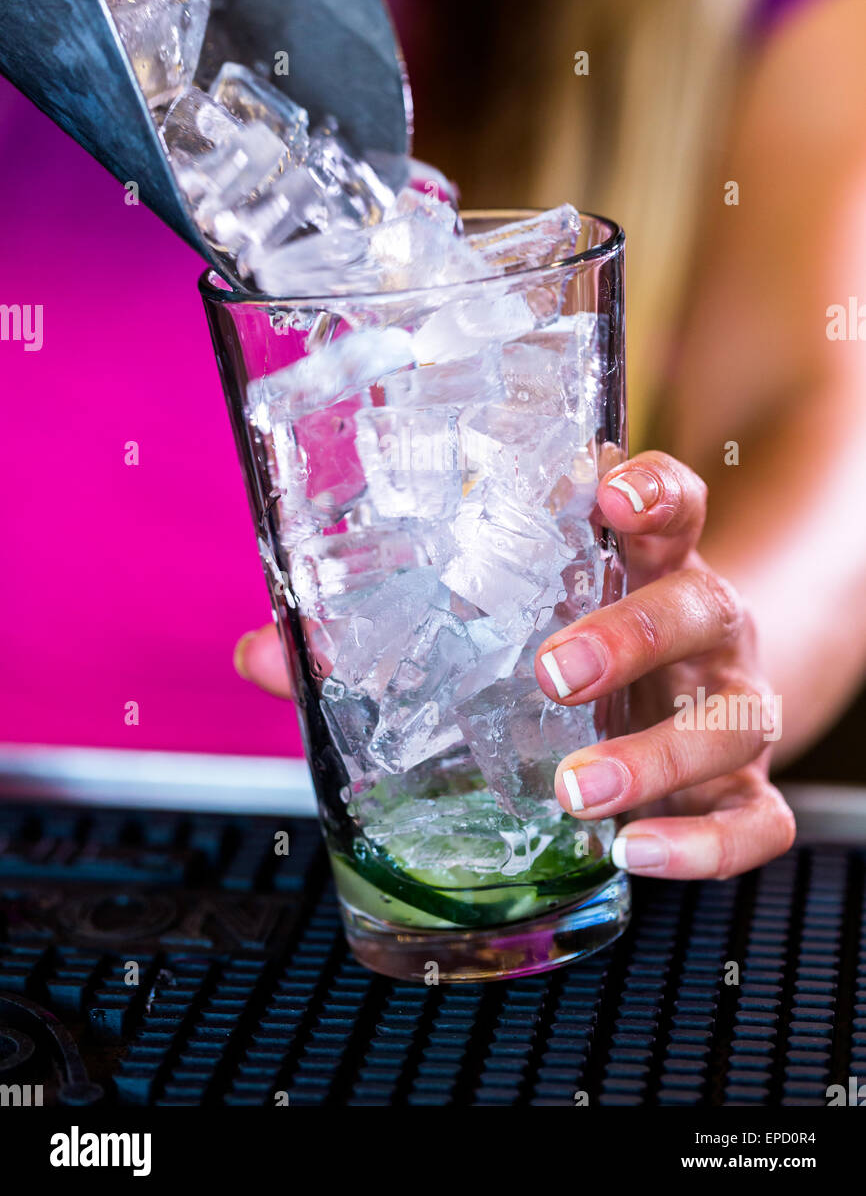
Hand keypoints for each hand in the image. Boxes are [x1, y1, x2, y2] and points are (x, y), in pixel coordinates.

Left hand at [234, 450, 795, 880]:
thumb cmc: (583, 652)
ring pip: (731, 718)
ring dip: (655, 757)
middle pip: (698, 606)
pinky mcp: (748, 787)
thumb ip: (389, 638)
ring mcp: (733, 705)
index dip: (650, 490)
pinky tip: (638, 854)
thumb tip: (264, 651)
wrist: (692, 699)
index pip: (671, 503)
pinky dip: (705, 844)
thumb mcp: (512, 624)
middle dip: (630, 636)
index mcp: (642, 566)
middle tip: (554, 673)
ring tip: (578, 795)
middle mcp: (704, 626)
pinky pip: (757, 819)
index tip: (606, 492)